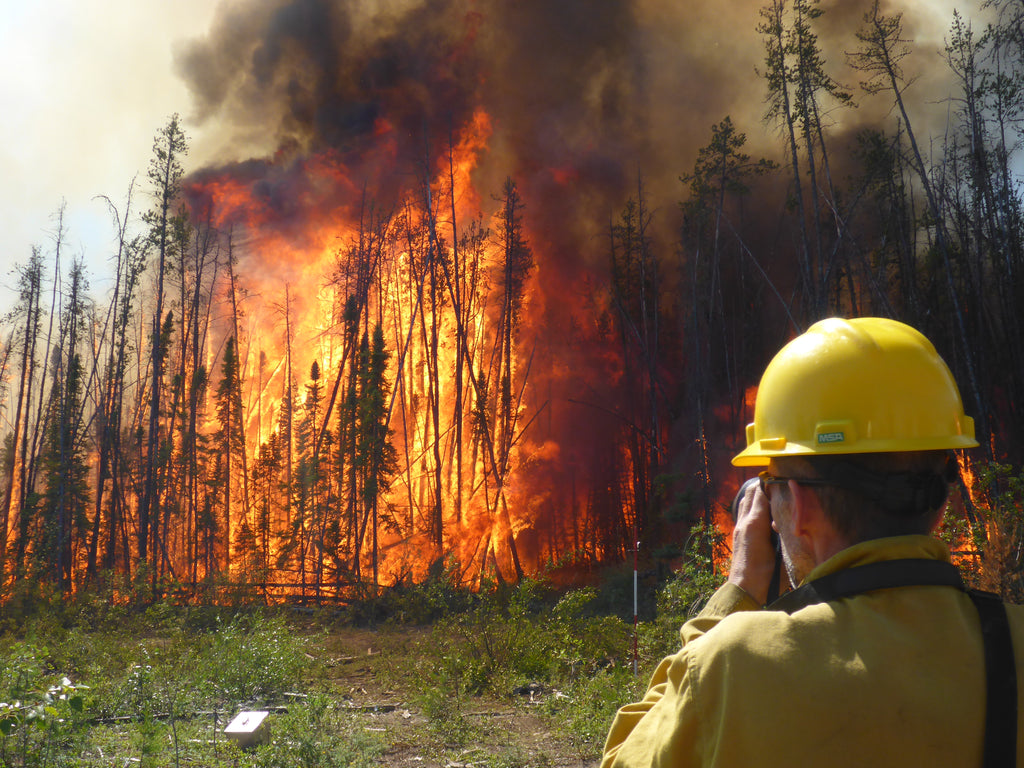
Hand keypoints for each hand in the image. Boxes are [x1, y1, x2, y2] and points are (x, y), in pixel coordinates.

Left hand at [727, 477, 777, 605]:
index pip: (761, 494)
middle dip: (763, 488)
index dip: (772, 486)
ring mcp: (739, 528)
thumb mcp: (781, 554)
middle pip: (751, 494)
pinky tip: (764, 514)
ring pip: (745, 502)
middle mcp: (744, 523)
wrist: (744, 590)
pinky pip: (743, 513)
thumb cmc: (764, 576)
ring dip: (756, 497)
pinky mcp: (738, 535)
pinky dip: (752, 508)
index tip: (783, 481)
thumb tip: (793, 517)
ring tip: (772, 496)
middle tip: (779, 486)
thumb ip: (785, 533)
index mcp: (754, 524)